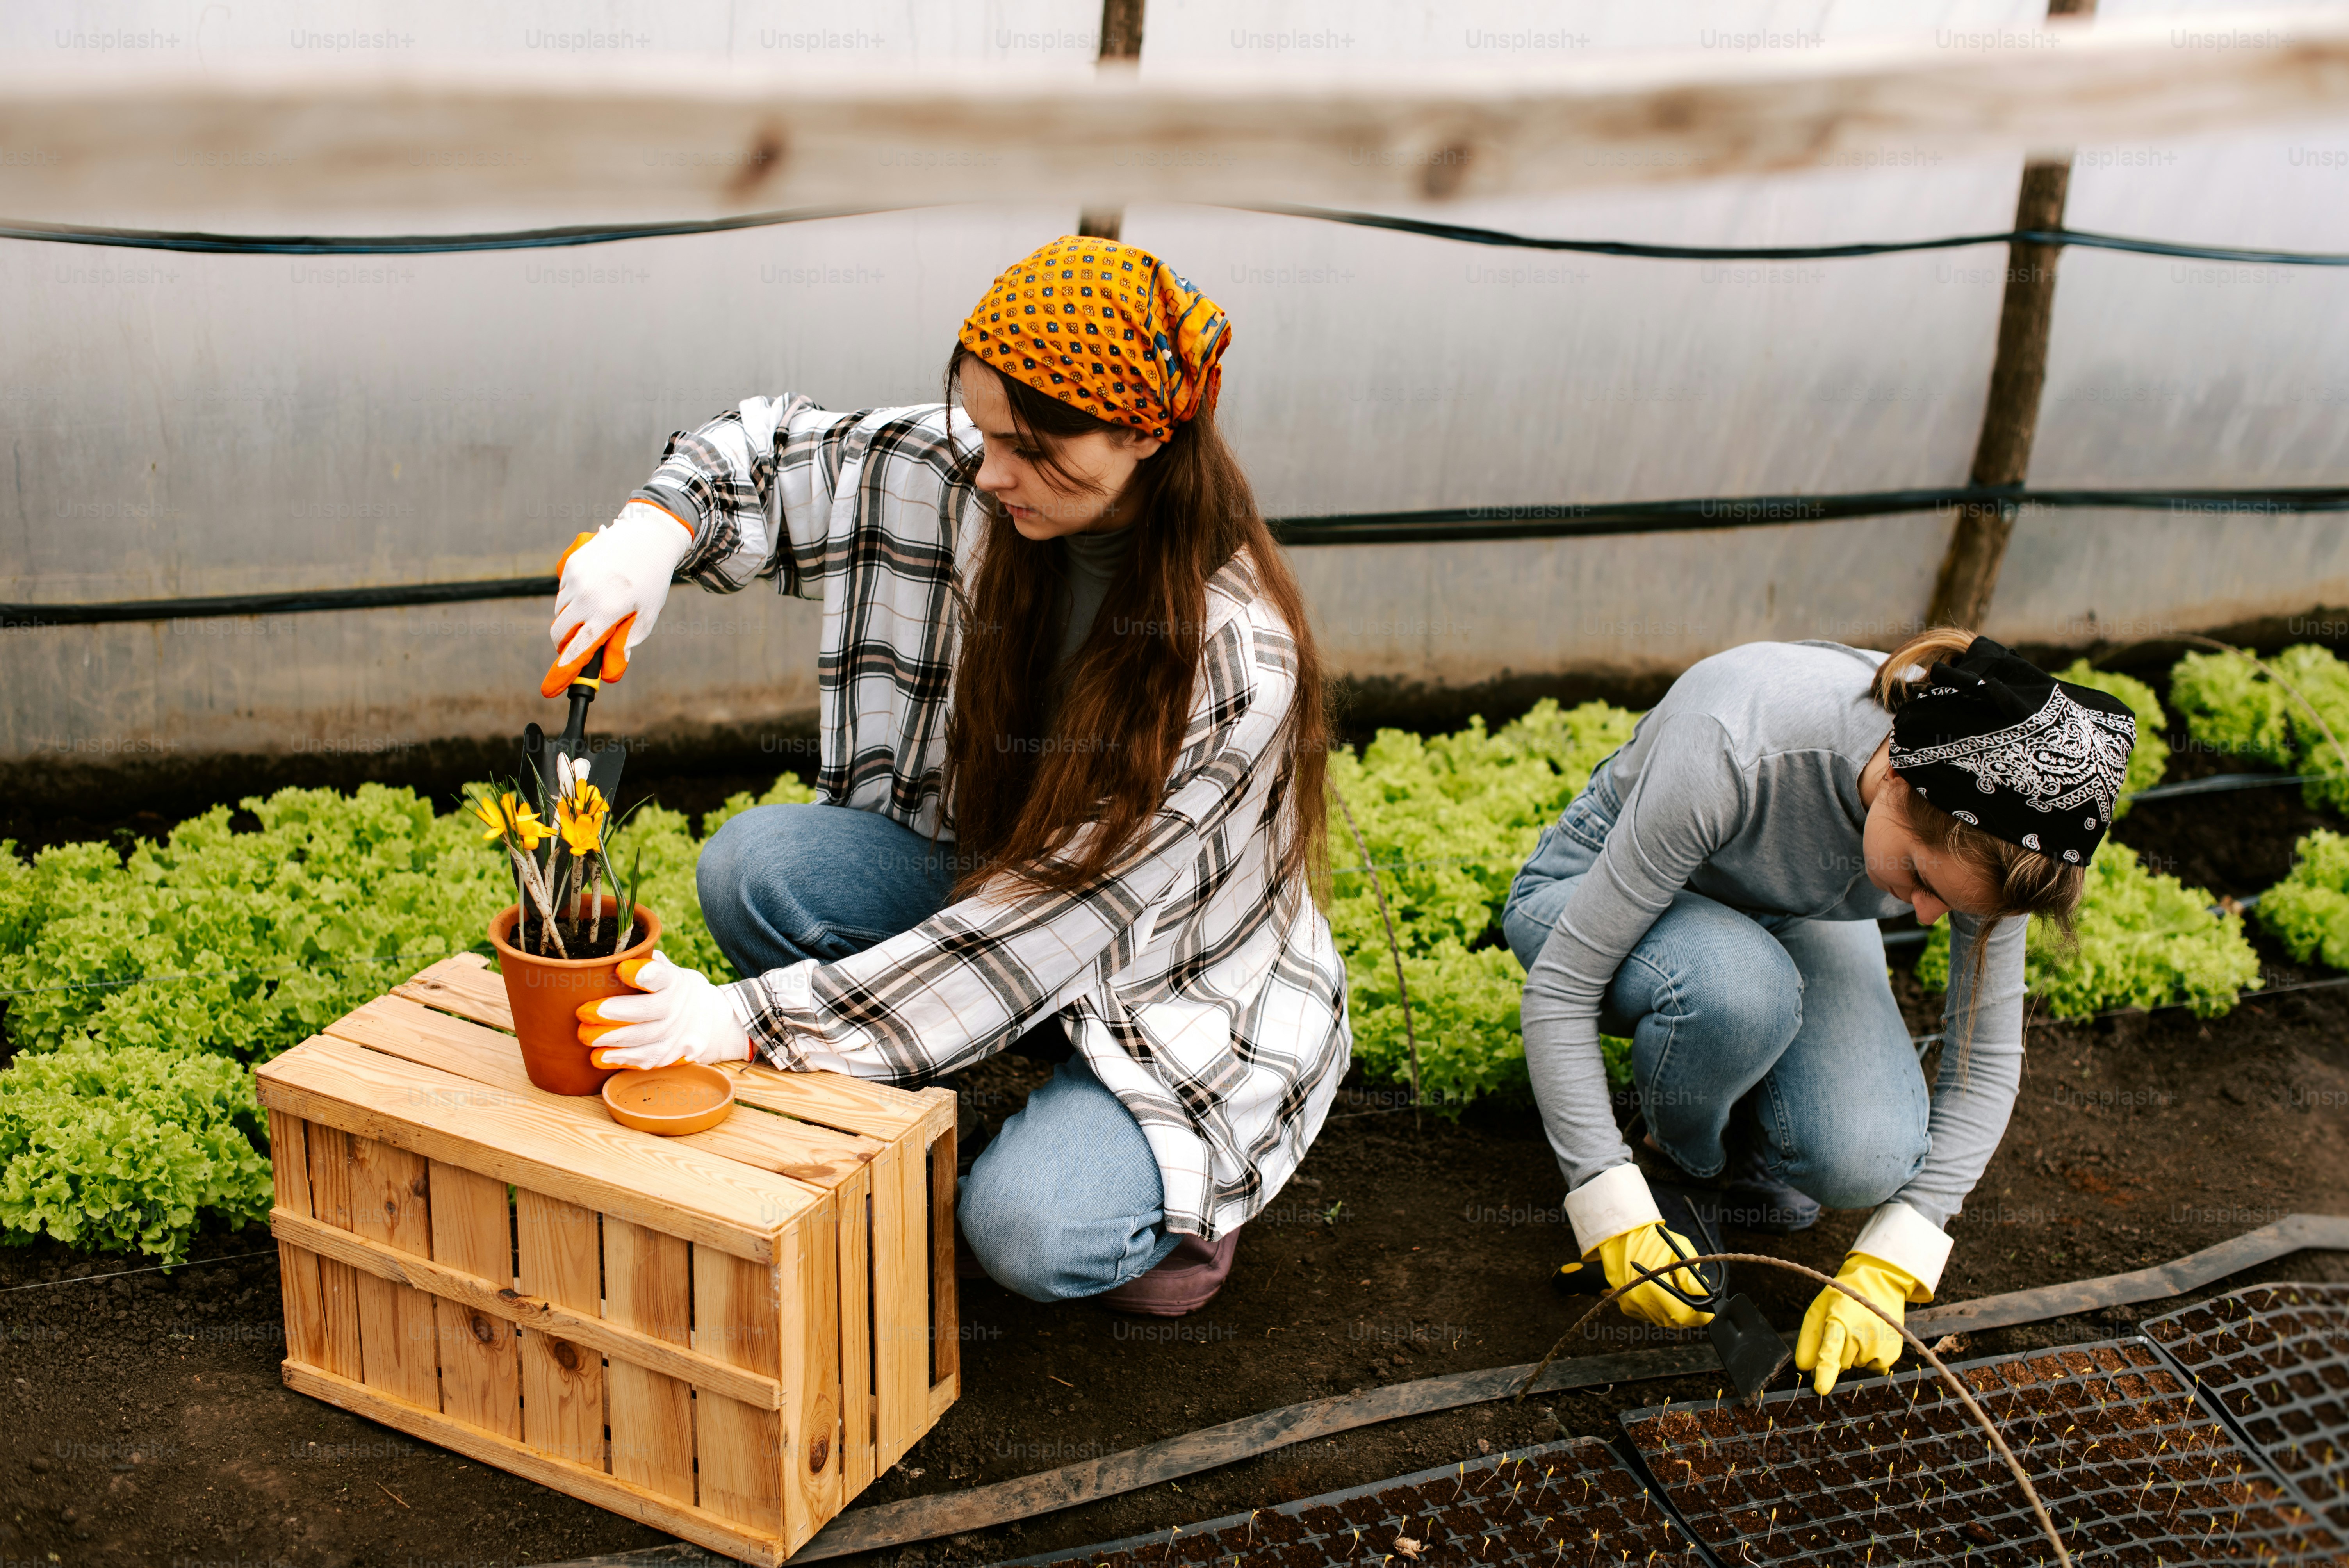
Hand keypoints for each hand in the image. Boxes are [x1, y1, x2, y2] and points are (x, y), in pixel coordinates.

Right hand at [543, 501, 692, 696]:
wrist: (648, 537)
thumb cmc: (652, 579)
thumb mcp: (648, 613)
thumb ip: (629, 639)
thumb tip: (614, 662)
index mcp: (607, 610)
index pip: (579, 644)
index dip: (567, 662)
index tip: (558, 674)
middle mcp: (587, 595)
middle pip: (559, 629)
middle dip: (561, 642)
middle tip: (569, 646)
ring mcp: (576, 578)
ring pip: (560, 610)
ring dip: (568, 618)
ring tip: (589, 613)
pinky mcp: (571, 564)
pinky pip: (563, 589)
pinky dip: (570, 597)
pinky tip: (590, 591)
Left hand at [577, 952, 751, 1069]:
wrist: (709, 1017)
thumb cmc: (671, 989)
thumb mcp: (665, 969)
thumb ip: (641, 964)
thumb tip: (601, 960)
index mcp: (674, 980)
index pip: (662, 975)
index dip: (644, 974)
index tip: (622, 970)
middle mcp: (680, 1006)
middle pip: (650, 1010)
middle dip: (615, 1013)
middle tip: (585, 1013)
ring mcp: (680, 1033)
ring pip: (647, 1039)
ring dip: (614, 1040)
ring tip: (588, 1038)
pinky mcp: (676, 1055)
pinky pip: (648, 1060)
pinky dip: (623, 1060)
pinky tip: (600, 1057)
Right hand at [1597, 1222, 1716, 1329]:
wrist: (1620, 1236)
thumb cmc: (1652, 1239)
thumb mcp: (1678, 1248)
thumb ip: (1691, 1274)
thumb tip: (1703, 1293)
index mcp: (1653, 1288)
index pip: (1684, 1316)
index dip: (1700, 1315)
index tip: (1708, 1309)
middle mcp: (1640, 1302)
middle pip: (1674, 1321)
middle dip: (1688, 1311)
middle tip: (1693, 1297)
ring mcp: (1632, 1306)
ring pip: (1663, 1320)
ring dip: (1673, 1310)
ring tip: (1674, 1290)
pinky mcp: (1627, 1307)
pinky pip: (1650, 1315)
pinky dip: (1660, 1308)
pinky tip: (1661, 1292)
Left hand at [1796, 1251, 1918, 1394]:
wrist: (1879, 1283)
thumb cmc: (1843, 1298)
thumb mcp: (1820, 1309)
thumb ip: (1809, 1339)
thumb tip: (1805, 1368)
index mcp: (1840, 1320)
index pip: (1831, 1349)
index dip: (1825, 1371)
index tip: (1821, 1388)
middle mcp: (1862, 1334)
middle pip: (1840, 1363)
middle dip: (1838, 1353)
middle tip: (1844, 1330)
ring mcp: (1880, 1344)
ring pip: (1856, 1365)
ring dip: (1854, 1354)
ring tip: (1860, 1329)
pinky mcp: (1893, 1353)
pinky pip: (1873, 1367)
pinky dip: (1869, 1357)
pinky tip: (1872, 1337)